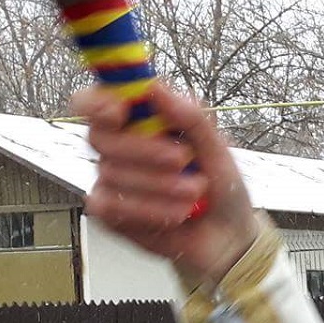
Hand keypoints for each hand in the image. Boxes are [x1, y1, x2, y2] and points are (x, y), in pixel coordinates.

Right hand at [74, 85, 261, 287]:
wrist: (229, 236)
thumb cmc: (222, 187)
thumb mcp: (218, 149)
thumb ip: (191, 117)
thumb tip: (156, 87)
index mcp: (140, 123)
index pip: (94, 102)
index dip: (96, 102)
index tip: (120, 111)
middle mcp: (119, 148)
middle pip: (99, 137)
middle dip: (144, 149)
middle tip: (183, 160)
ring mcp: (111, 181)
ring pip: (111, 174)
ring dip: (161, 186)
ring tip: (194, 194)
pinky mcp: (111, 214)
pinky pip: (111, 207)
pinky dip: (150, 210)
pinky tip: (175, 214)